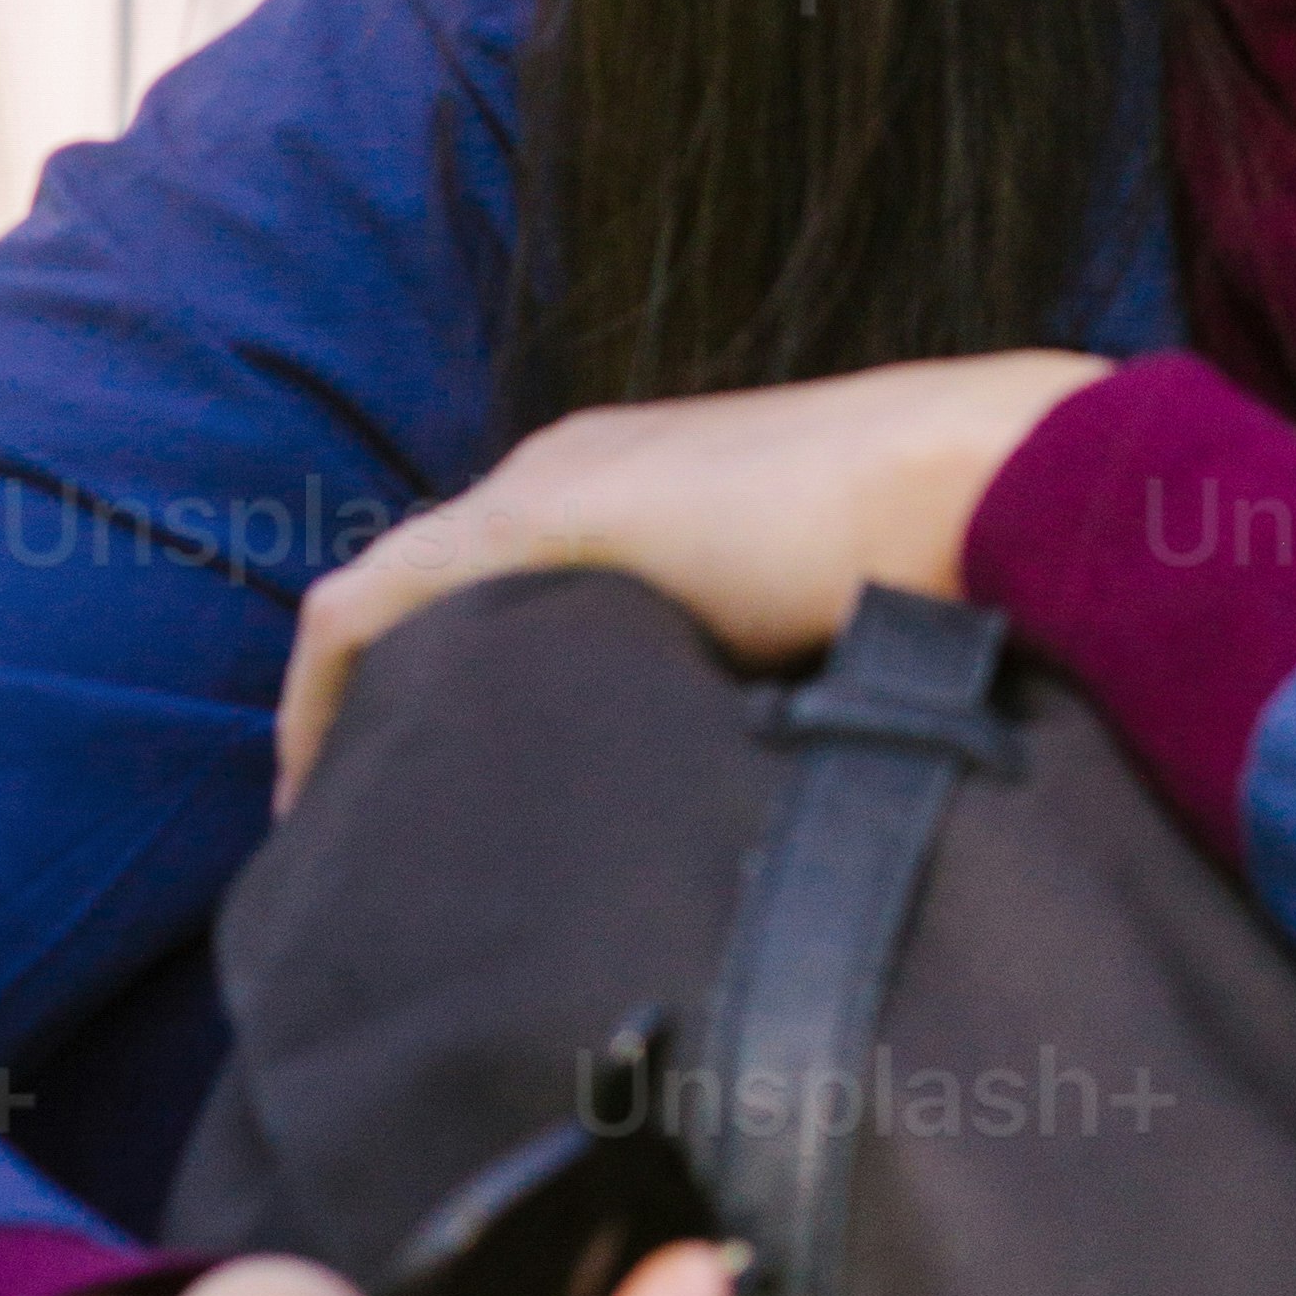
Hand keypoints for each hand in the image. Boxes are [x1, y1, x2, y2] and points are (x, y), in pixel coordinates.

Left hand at [275, 355, 1090, 802]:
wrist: (975, 479)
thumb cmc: (937, 558)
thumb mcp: (819, 625)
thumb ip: (754, 676)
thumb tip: (748, 788)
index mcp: (634, 483)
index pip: (493, 587)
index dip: (440, 685)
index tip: (434, 791)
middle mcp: (567, 468)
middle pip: (425, 595)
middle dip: (380, 704)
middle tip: (366, 828)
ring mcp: (540, 487)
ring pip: (384, 602)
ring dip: (346, 704)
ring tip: (332, 823)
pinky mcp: (522, 524)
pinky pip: (363, 612)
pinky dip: (326, 693)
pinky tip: (320, 784)